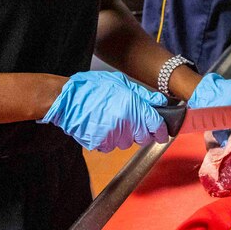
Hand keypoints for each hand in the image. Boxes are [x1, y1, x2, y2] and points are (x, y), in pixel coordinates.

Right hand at [39, 71, 168, 151]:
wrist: (67, 99)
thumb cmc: (93, 87)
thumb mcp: (122, 82)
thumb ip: (143, 95)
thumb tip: (160, 102)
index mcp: (134, 107)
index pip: (157, 126)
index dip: (162, 131)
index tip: (163, 133)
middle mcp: (126, 124)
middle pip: (144, 138)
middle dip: (142, 132)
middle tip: (133, 120)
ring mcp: (113, 136)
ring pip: (127, 143)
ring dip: (124, 135)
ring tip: (112, 119)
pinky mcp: (101, 144)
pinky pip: (111, 146)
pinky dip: (110, 139)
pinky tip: (102, 126)